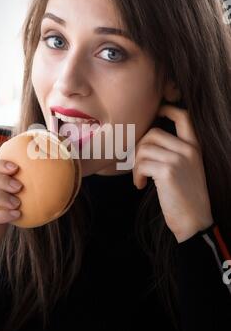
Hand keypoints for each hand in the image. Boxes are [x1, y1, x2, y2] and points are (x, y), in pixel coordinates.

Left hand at [132, 105, 213, 242]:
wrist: (194, 221)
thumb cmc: (185, 197)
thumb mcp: (186, 169)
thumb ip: (173, 153)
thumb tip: (144, 142)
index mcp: (195, 147)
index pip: (183, 116)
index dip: (167, 109)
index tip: (156, 113)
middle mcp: (188, 149)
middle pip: (152, 133)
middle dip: (139, 149)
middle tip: (138, 167)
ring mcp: (179, 159)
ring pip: (144, 148)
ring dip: (135, 165)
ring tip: (140, 179)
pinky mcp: (168, 171)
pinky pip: (141, 164)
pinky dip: (136, 175)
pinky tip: (140, 186)